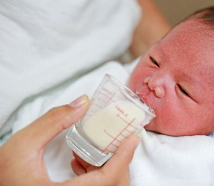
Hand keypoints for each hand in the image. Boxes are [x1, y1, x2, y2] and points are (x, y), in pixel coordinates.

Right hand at [0, 95, 139, 185]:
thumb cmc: (2, 177)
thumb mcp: (23, 145)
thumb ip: (53, 121)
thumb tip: (82, 102)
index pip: (107, 179)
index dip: (124, 157)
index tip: (133, 138)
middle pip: (112, 184)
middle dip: (120, 160)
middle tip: (119, 138)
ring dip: (108, 167)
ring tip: (96, 148)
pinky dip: (96, 175)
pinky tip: (79, 161)